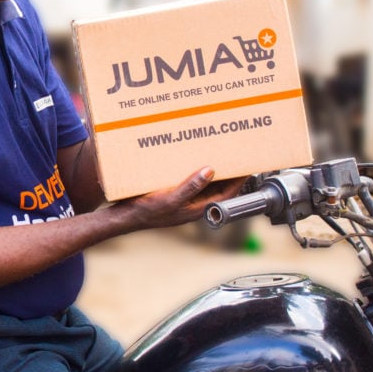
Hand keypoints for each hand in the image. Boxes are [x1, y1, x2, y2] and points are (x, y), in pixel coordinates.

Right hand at [114, 167, 245, 229]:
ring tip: (218, 155)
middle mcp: (192, 204)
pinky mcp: (173, 194)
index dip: (238, 181)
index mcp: (197, 208)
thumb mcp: (170, 199)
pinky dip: (195, 171)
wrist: (125, 216)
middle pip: (218, 188)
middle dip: (228, 174)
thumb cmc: (147, 212)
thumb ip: (191, 186)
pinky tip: (191, 160)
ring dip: (212, 171)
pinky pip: (190, 182)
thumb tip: (210, 171)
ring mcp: (183, 200)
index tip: (247, 167)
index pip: (226, 195)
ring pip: (204, 185)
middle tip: (235, 157)